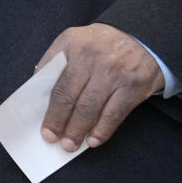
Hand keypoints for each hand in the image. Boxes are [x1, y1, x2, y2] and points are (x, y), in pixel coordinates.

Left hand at [37, 23, 164, 150]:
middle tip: (51, 138)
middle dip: (58, 121)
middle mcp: (91, 56)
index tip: (39, 120)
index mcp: (72, 42)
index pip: (51, 76)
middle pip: (68, 95)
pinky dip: (101, 131)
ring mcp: (113, 72)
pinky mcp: (133, 86)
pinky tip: (93, 141)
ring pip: (89, 108)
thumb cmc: (100, 45)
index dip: (44, 101)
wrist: (142, 38)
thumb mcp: (75, 40)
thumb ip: (56, 61)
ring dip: (77, 130)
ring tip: (69, 144)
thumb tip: (40, 92)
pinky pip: (113, 114)